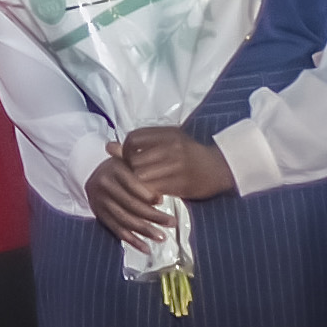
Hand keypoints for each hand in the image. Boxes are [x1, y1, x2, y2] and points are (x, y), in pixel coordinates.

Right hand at [84, 147, 175, 252]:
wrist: (96, 173)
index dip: (147, 194)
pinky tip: (146, 248)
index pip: (132, 183)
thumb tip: (159, 198)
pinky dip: (132, 241)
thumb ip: (144, 170)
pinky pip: (117, 231)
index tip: (162, 201)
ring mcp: (100, 202)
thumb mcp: (131, 160)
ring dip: (144, 230)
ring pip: (125, 219)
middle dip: (153, 215)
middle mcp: (104, 185)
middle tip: (171, 222)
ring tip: (162, 237)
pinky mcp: (100, 215)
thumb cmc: (123, 167)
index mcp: (114, 169)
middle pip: (130, 204)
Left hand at [120, 127, 235, 200]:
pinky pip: (154, 190)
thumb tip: (108, 147)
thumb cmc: (189, 153)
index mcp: (167, 133)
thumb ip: (139, 144)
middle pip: (134, 160)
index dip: (126, 151)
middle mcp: (171, 147)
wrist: (218, 167)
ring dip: (137, 184)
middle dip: (130, 170)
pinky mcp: (181, 184)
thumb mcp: (166, 141)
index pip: (133, 139)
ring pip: (141, 177)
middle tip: (134, 175)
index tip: (130, 159)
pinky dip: (148, 194)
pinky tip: (152, 193)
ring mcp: (177, 165)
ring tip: (142, 185)